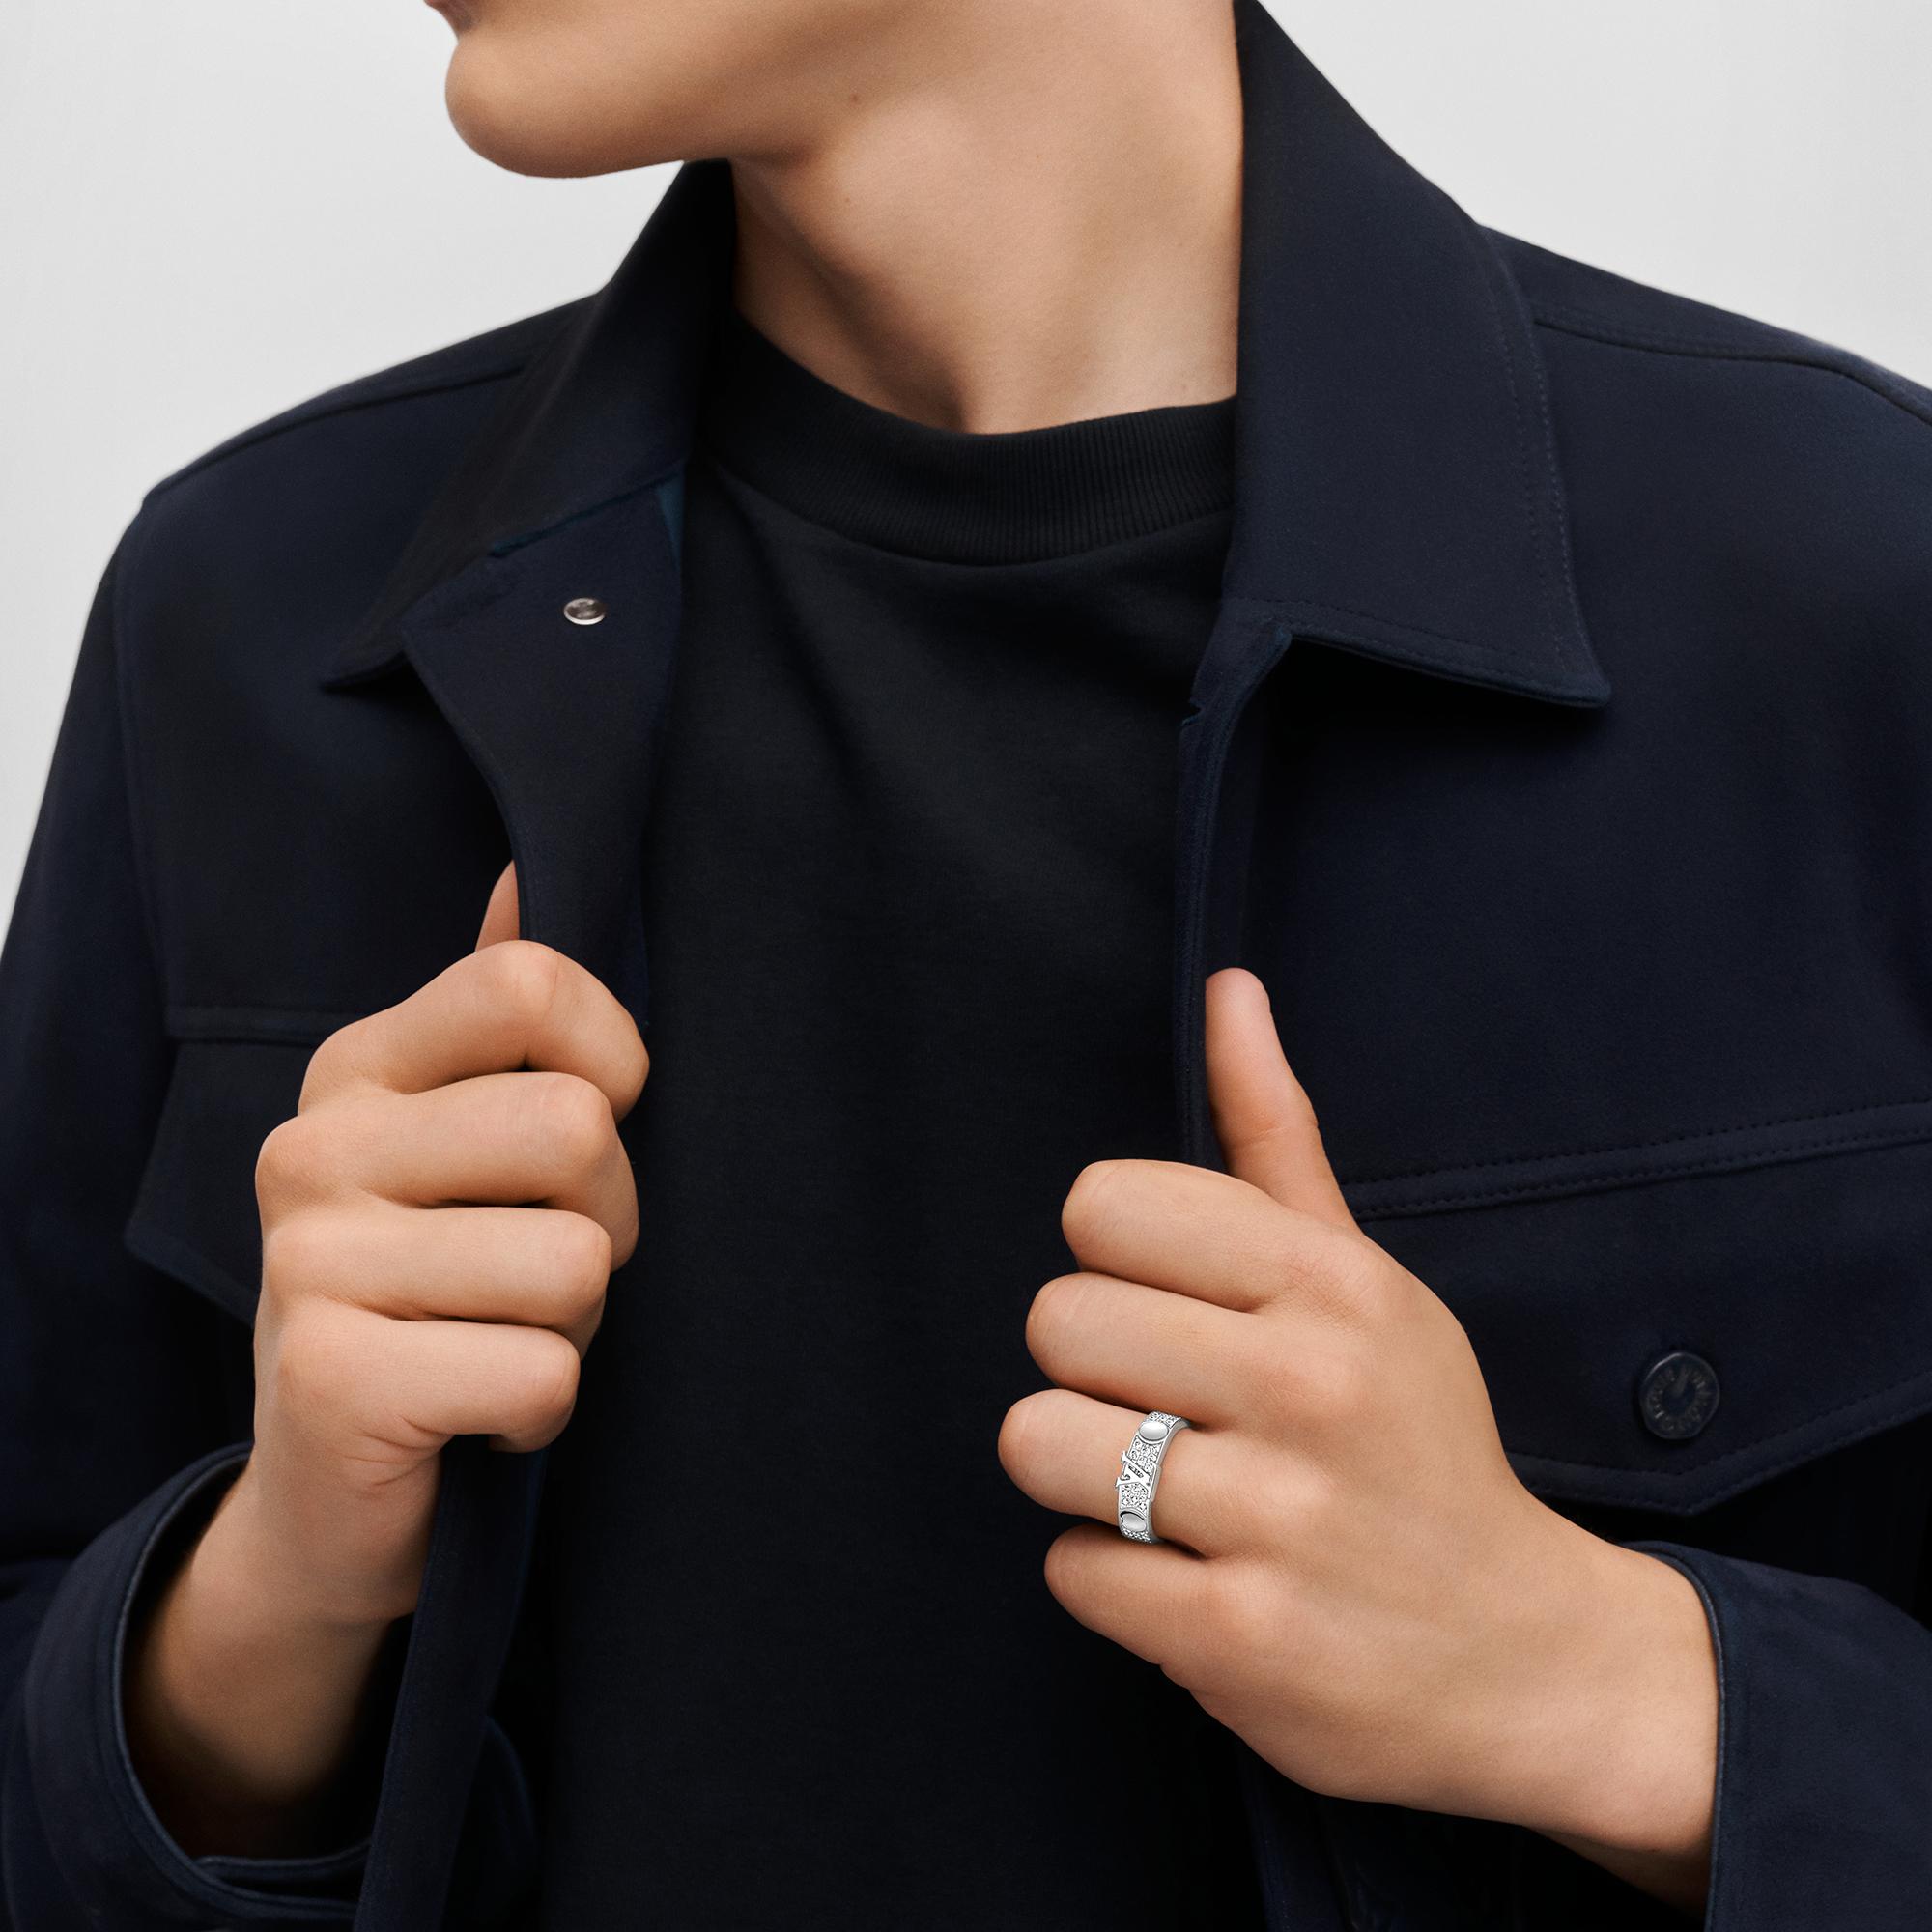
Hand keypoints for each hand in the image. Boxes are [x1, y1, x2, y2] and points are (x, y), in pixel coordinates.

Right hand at [126, 865, 645, 1851]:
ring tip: (502, 1336)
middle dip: (610, 1218)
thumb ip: (496, 1018)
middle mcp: (314, 1148)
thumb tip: (524, 871)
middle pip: (576, 1128)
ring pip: (576, 1262)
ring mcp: (310, 1264)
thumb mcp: (459, 1144)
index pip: (529, 983)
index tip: (598, 1125)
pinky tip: (481, 1412)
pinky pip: (545, 1371)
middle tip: (547, 1269)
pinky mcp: (332, 1381)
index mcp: (356, 1069)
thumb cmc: (438, 1296)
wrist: (329, 1495)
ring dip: (576, 1323)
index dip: (614, 1061)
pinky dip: (544, 1407)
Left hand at [999, 968, 1715, 1908]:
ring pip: (1037, 1442)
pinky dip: (1111, 1580)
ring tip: (1170, 1495)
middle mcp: (1309, 1384)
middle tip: (1174, 1414)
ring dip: (1082, 1478)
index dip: (1114, 1264)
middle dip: (1091, 1374)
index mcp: (1329, 1281)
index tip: (1174, 1313)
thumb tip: (1227, 988)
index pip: (1101, 1205)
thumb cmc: (1417, 1443)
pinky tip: (1193, 1577)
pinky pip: (1072, 1570)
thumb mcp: (1363, 1278)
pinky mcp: (1241, 1638)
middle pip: (1054, 1321)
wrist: (1525, 1656)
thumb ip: (1274, 1136)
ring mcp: (1278, 1517)